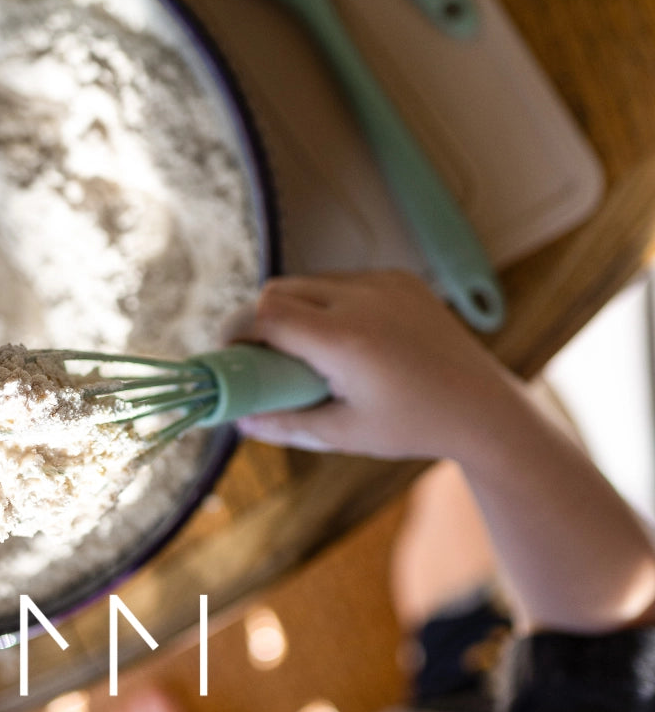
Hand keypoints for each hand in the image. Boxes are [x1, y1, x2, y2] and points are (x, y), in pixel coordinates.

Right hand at [235, 272, 523, 459]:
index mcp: (346, 341)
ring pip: (308, 280)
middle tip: (258, 353)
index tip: (227, 352)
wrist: (485, 408)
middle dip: (258, 318)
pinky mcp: (399, 277)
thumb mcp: (343, 433)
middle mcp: (363, 300)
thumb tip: (238, 420)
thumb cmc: (414, 427)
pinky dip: (325, 300)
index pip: (265, 314)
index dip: (236, 329)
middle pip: (278, 290)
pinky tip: (340, 334)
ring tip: (301, 347)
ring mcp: (384, 283)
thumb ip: (285, 423)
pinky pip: (341, 279)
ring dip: (291, 307)